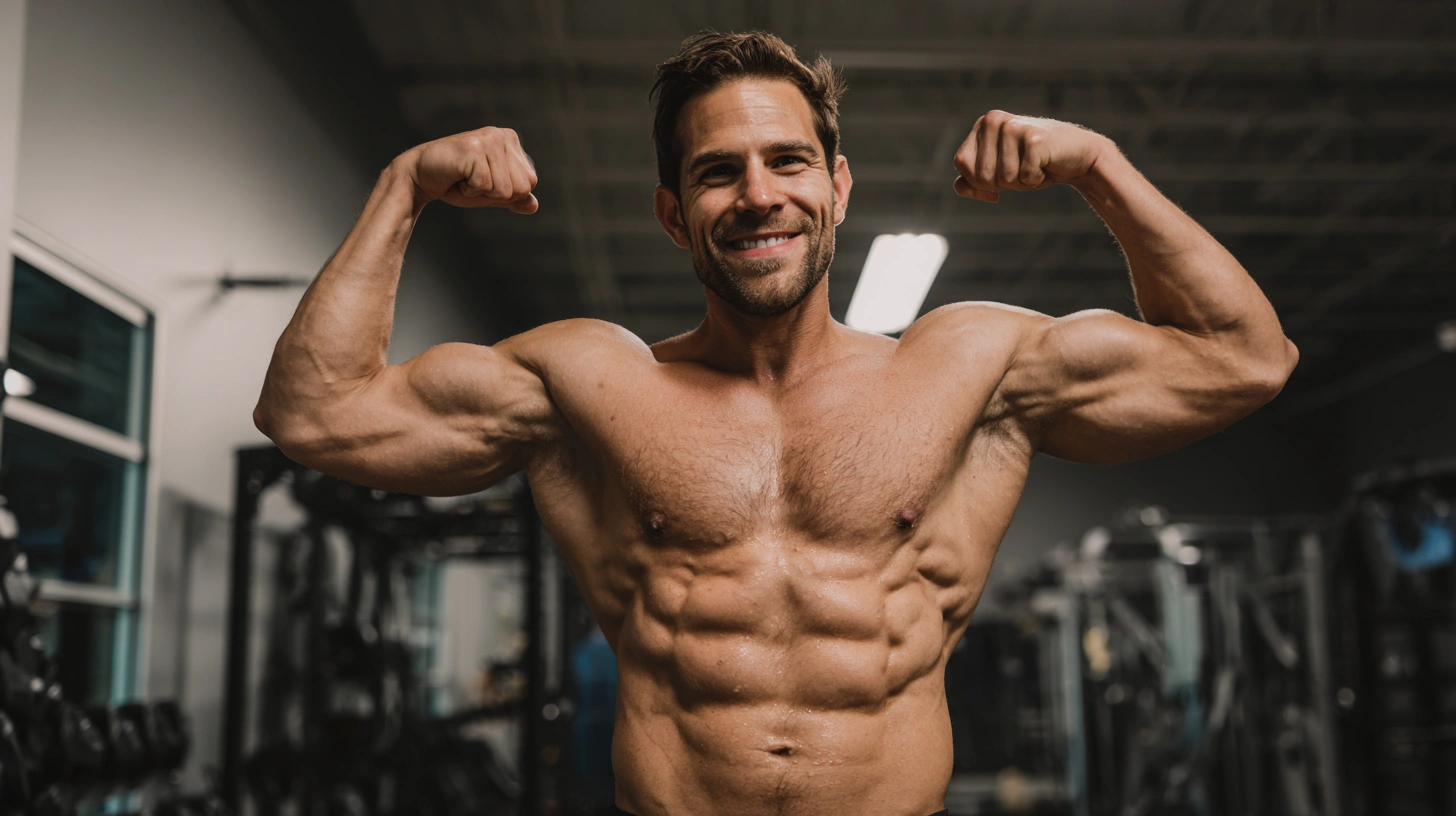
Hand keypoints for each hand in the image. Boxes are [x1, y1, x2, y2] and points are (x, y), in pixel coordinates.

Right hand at [403, 127, 538, 212]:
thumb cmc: (455, 183)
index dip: (506, 194)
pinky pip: (485, 187)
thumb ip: (513, 198)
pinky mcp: (474, 149)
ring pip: (505, 190)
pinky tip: (456, 177)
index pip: (530, 183)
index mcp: (512, 141)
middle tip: (472, 181)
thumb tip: (534, 206)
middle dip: (495, 195)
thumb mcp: (490, 193)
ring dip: (481, 194)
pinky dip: (468, 191)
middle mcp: (503, 136)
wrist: (419, 176)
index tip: (483, 182)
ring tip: (464, 178)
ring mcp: (489, 139)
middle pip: (522, 188)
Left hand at [953, 111, 1110, 202]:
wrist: (1077, 155)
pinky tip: (1046, 164)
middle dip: (1003, 183)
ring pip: (1003, 178)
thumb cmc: (1035, 164)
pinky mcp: (1034, 139)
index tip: (1000, 175)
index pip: (962, 164)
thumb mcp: (999, 172)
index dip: (979, 180)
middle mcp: (994, 120)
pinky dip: (1036, 179)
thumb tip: (959, 186)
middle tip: (1022, 168)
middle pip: (981, 175)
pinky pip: (1024, 177)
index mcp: (983, 124)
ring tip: (1035, 165)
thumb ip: (972, 180)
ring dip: (1021, 181)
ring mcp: (1014, 127)